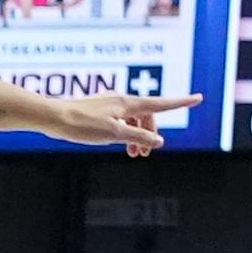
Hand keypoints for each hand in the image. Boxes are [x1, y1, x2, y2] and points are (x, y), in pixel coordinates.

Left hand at [40, 89, 180, 156]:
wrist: (53, 117)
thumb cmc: (82, 124)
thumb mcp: (114, 134)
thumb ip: (139, 137)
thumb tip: (158, 141)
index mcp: (128, 103)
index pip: (161, 103)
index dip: (181, 103)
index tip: (198, 98)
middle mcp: (121, 100)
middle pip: (147, 115)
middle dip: (151, 133)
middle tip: (144, 154)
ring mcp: (110, 104)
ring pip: (134, 120)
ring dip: (137, 136)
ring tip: (133, 154)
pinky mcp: (100, 110)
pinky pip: (122, 120)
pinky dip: (126, 132)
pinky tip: (118, 143)